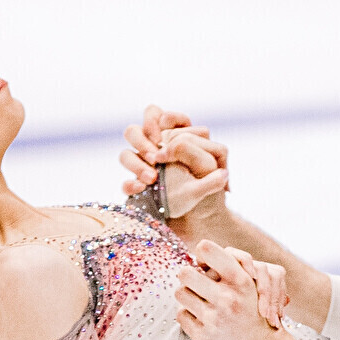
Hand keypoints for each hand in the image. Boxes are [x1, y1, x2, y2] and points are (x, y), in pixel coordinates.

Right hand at [120, 105, 229, 220]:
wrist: (200, 223)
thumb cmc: (208, 196)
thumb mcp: (214, 181)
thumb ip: (206, 166)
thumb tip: (204, 163)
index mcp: (175, 139)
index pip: (162, 116)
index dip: (162, 122)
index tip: (166, 137)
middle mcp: (154, 151)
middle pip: (134, 130)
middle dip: (142, 140)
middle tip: (155, 157)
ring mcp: (143, 169)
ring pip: (125, 154)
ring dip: (136, 164)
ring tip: (152, 178)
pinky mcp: (137, 190)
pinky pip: (126, 184)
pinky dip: (131, 186)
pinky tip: (142, 190)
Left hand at [175, 243, 286, 339]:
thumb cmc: (254, 314)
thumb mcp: (251, 287)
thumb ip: (231, 268)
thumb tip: (200, 251)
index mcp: (241, 281)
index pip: (207, 250)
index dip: (201, 253)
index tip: (203, 262)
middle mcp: (228, 298)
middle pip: (185, 273)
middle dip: (187, 275)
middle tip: (193, 281)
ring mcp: (215, 318)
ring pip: (180, 293)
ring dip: (186, 296)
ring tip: (197, 301)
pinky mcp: (204, 336)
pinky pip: (181, 315)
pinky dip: (188, 315)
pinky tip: (199, 319)